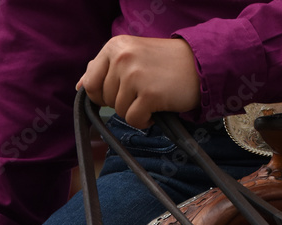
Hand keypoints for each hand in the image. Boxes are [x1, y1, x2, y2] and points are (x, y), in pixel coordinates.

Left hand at [76, 36, 200, 128]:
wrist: (201, 65)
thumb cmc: (166, 64)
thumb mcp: (132, 55)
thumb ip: (104, 68)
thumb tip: (80, 86)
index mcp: (115, 46)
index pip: (89, 82)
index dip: (102, 95)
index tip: (122, 92)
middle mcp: (122, 57)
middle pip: (105, 100)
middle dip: (122, 103)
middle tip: (144, 91)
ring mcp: (135, 75)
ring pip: (119, 112)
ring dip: (136, 111)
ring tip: (153, 97)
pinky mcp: (149, 93)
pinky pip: (134, 120)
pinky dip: (146, 121)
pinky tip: (158, 108)